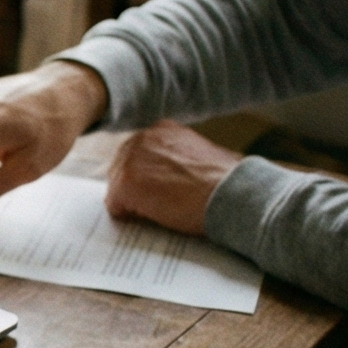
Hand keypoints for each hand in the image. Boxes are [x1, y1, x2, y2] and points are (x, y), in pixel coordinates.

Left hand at [104, 121, 238, 235]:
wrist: (232, 193)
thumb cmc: (225, 182)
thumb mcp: (198, 156)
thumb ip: (174, 159)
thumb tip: (163, 175)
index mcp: (161, 130)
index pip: (137, 155)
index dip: (146, 177)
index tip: (160, 189)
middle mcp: (142, 138)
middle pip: (121, 170)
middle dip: (136, 189)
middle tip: (160, 204)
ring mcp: (130, 160)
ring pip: (118, 188)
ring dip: (135, 202)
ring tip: (163, 209)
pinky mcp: (125, 184)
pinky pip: (115, 206)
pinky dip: (130, 216)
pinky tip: (154, 216)